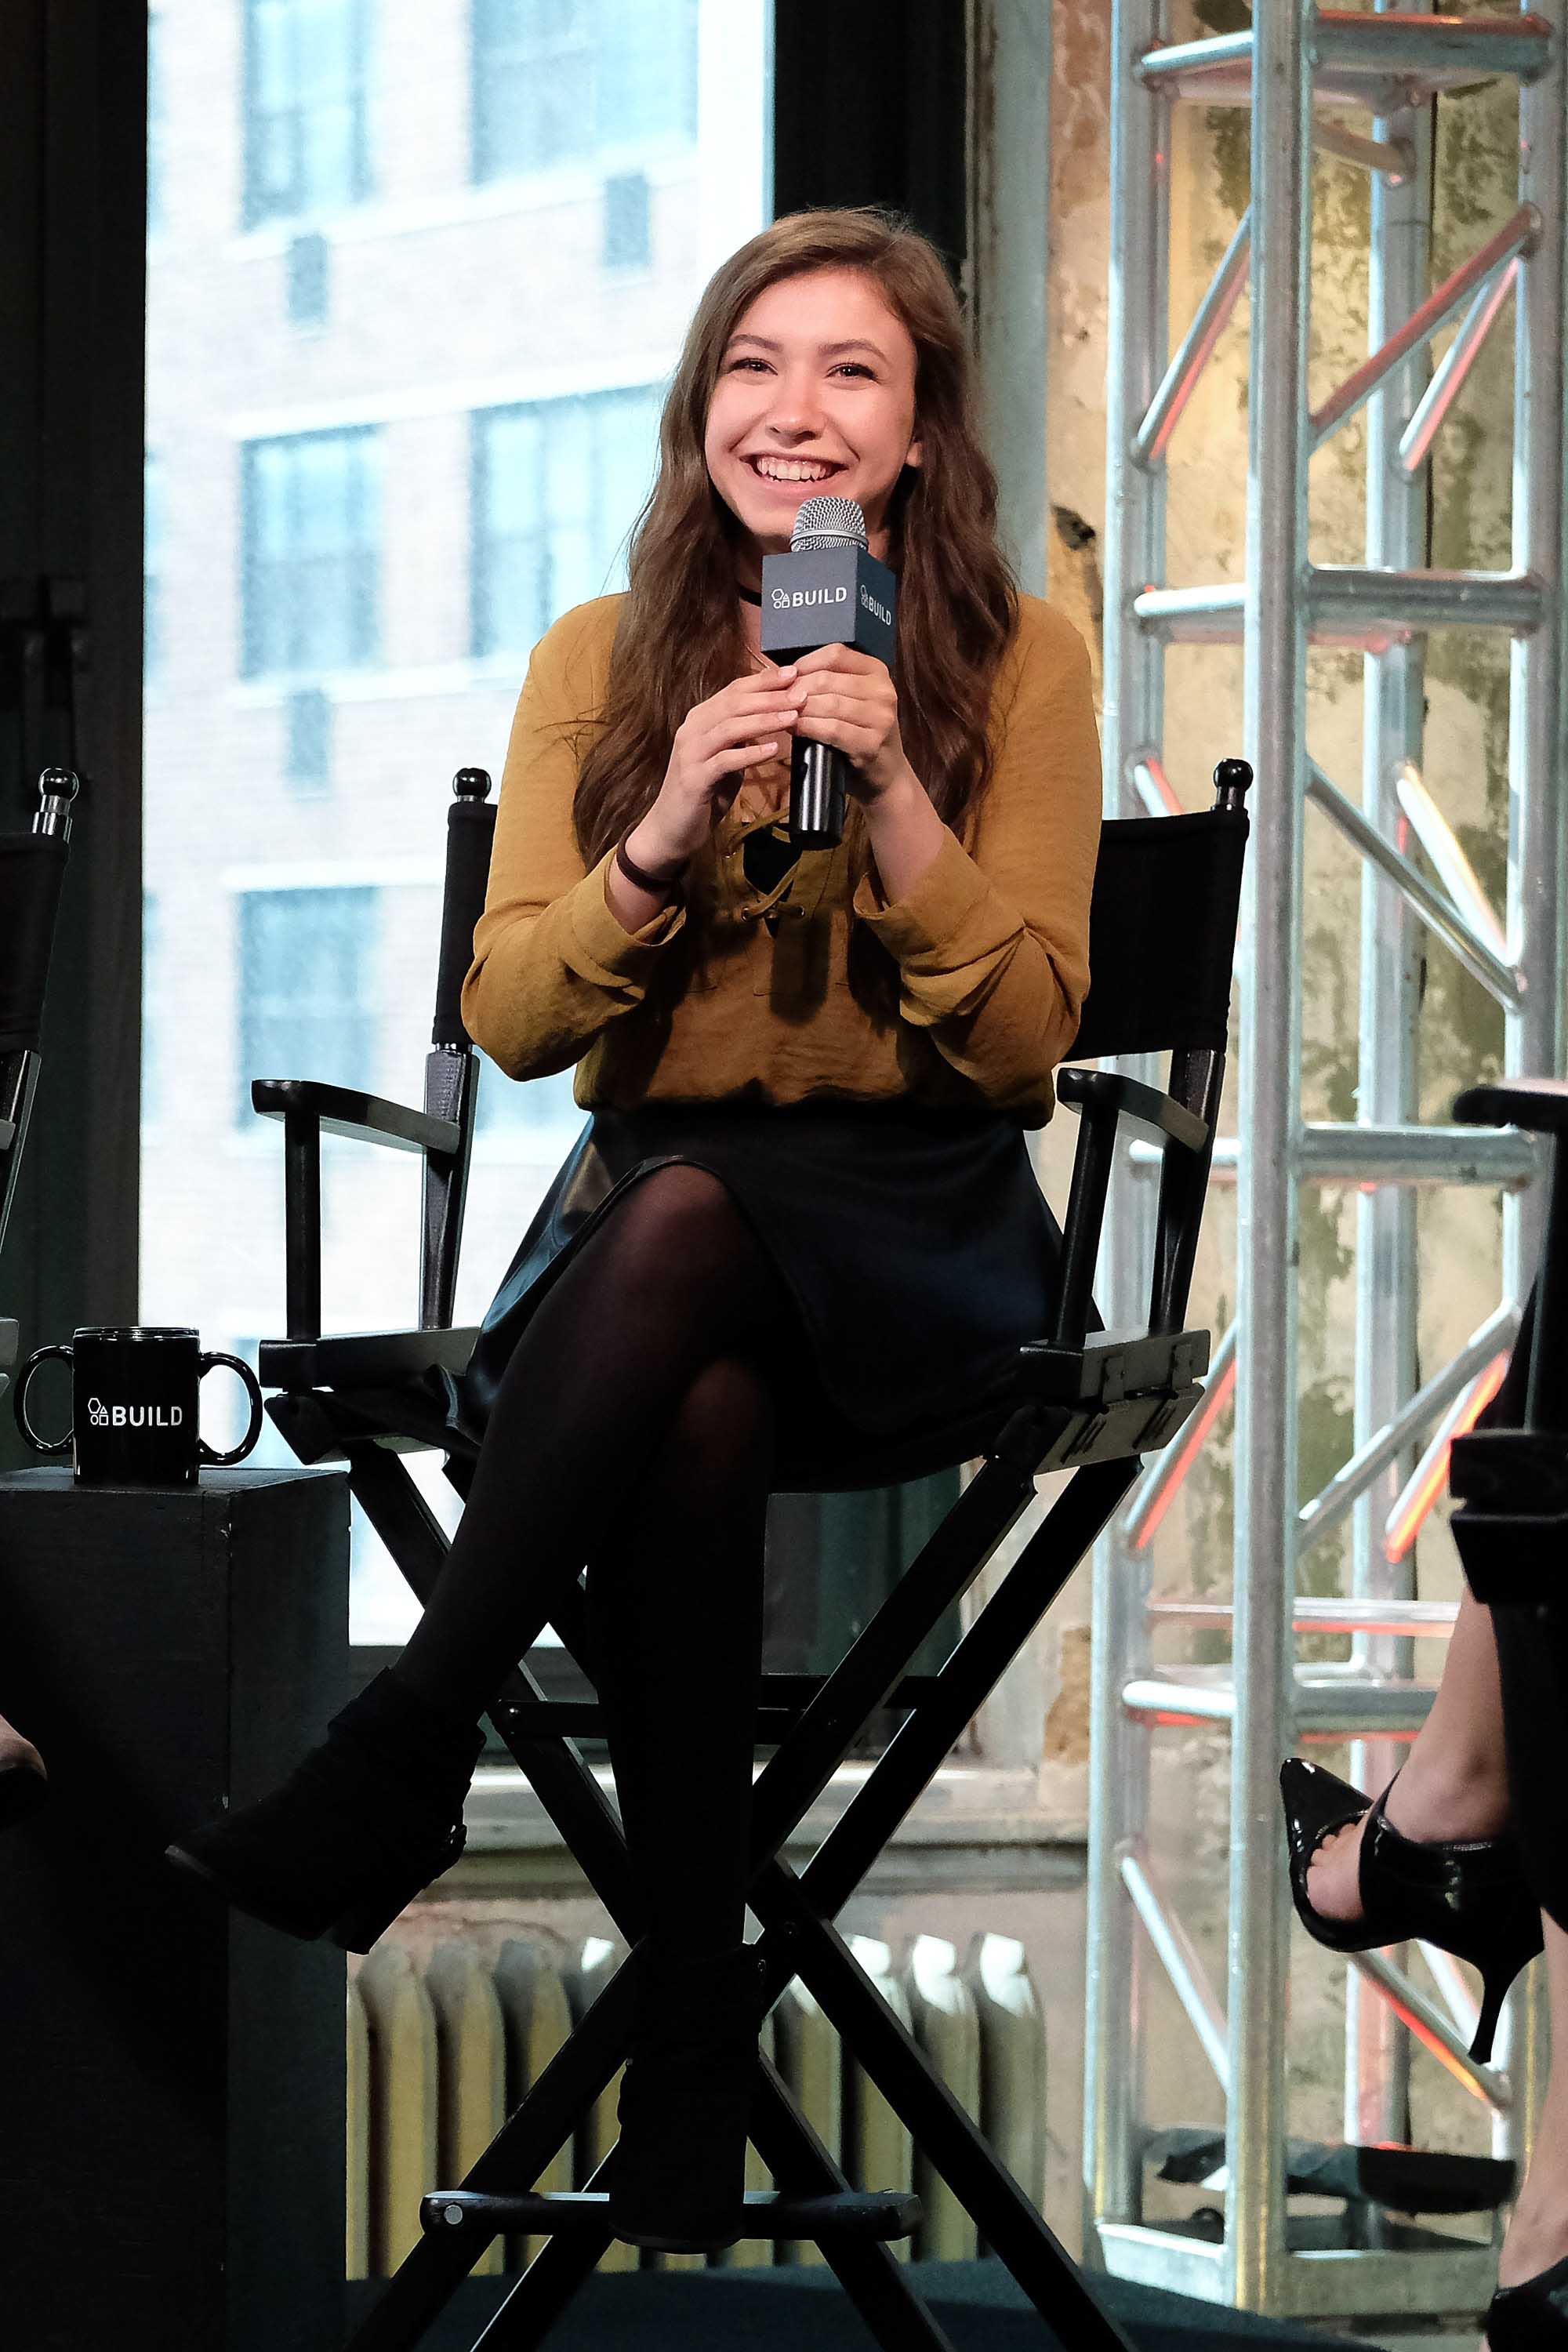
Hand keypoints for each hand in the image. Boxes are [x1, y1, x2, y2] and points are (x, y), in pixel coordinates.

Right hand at [629, 665, 805, 870]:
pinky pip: (725, 760)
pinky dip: (751, 753)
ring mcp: (690, 753)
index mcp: (700, 718)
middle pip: (734, 703)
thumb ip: (741, 736)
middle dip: (770, 696)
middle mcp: (692, 728)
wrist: (671, 828)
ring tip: (793, 717)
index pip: (734, 690)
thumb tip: (774, 715)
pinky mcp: (694, 779)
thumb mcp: (725, 756)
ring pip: (730, 727)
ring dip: (764, 720)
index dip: (763, 680)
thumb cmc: (704, 791)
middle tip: (801, 693)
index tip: (794, 672)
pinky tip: (773, 749)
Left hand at [790, 645, 914, 801]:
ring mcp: (880, 717)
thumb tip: (783, 673)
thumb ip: (828, 681)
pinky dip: (808, 727)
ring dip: (800, 709)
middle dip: (797, 689)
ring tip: (783, 714)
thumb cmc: (860, 732)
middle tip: (778, 700)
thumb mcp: (852, 698)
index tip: (787, 677)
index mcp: (877, 671)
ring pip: (828, 703)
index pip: (835, 654)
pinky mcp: (871, 742)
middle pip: (828, 679)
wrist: (885, 773)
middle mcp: (883, 690)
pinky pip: (832, 729)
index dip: (805, 663)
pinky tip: (795, 729)